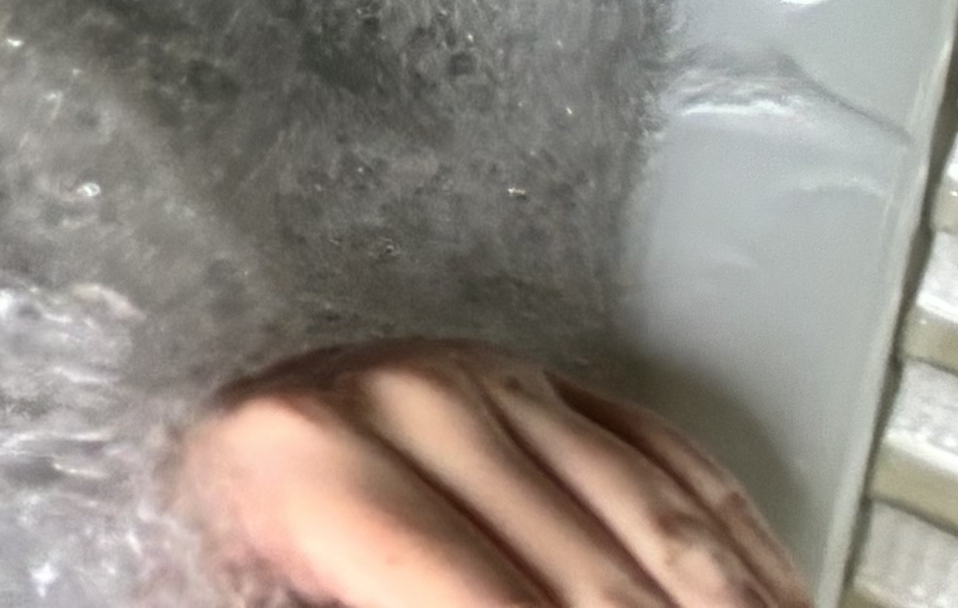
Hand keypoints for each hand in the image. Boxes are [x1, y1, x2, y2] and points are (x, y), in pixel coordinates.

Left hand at [174, 342, 797, 607]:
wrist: (190, 461)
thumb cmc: (217, 541)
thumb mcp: (256, 594)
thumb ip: (374, 591)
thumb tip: (484, 601)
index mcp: (303, 457)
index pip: (485, 602)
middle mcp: (401, 396)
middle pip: (593, 577)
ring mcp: (482, 374)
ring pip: (661, 526)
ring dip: (727, 600)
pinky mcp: (541, 378)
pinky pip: (671, 467)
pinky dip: (734, 549)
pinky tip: (767, 597)